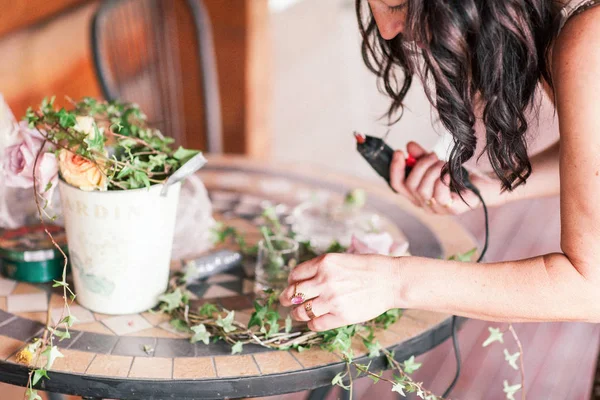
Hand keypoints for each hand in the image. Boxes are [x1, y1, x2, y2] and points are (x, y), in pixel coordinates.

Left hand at [279, 253, 399, 331]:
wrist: (391, 280)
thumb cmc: (369, 268)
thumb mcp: (341, 259)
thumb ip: (322, 268)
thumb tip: (302, 279)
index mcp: (324, 263)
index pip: (295, 274)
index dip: (291, 281)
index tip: (293, 285)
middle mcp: (324, 280)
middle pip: (292, 293)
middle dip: (286, 298)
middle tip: (286, 301)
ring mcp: (332, 299)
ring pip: (301, 311)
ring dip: (297, 313)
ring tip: (299, 313)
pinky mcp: (341, 316)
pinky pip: (316, 324)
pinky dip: (311, 324)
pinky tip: (314, 321)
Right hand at [390, 141, 497, 214]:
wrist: (486, 185)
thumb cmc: (461, 176)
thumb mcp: (437, 162)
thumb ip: (421, 156)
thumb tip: (409, 145)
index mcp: (417, 194)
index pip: (397, 185)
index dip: (395, 169)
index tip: (399, 152)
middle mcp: (424, 204)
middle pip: (409, 186)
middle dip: (420, 166)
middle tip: (433, 155)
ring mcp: (437, 209)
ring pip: (422, 190)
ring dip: (432, 171)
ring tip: (443, 163)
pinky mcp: (451, 210)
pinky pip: (438, 196)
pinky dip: (442, 180)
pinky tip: (449, 173)